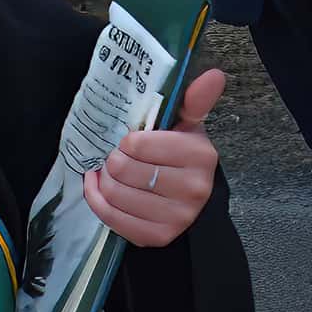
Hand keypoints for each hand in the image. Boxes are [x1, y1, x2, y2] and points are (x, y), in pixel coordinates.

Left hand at [83, 69, 224, 247]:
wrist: (187, 200)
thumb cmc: (178, 156)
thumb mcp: (185, 126)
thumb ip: (193, 100)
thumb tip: (214, 74)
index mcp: (200, 155)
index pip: (136, 144)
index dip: (127, 141)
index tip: (132, 142)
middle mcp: (194, 189)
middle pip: (121, 169)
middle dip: (113, 160)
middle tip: (120, 159)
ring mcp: (177, 217)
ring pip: (112, 193)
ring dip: (104, 180)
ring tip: (113, 174)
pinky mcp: (156, 236)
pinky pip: (109, 216)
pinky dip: (96, 199)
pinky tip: (102, 188)